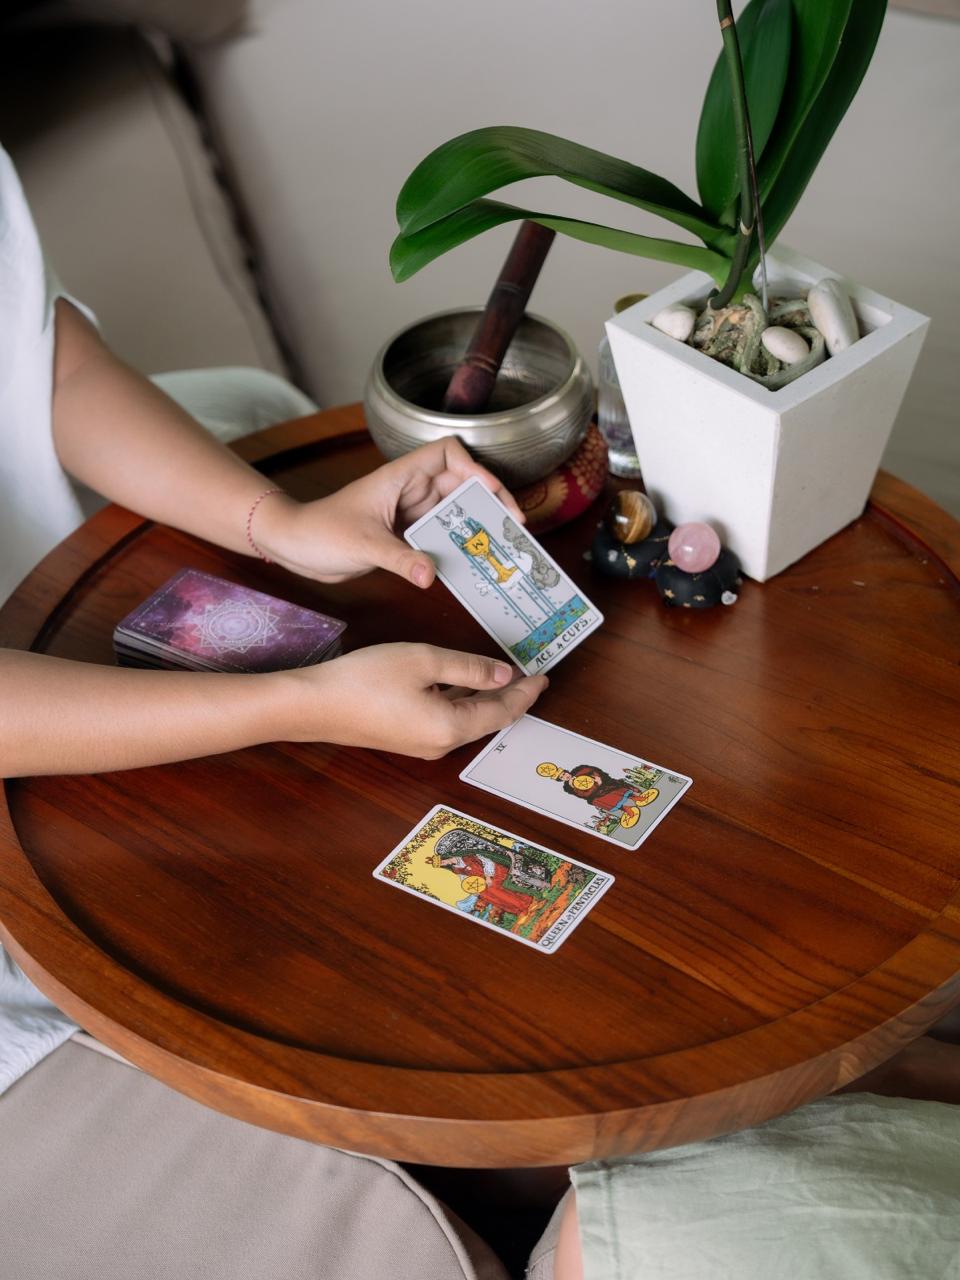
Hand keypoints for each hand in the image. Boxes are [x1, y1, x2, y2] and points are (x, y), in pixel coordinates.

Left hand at [254, 438, 522, 587]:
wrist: (293, 546)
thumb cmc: (318, 531)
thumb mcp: (362, 544)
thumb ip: (398, 558)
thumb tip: (429, 574)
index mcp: (400, 477)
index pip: (447, 454)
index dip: (474, 467)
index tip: (489, 492)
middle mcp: (409, 491)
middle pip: (461, 484)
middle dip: (488, 501)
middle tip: (512, 526)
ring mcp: (408, 513)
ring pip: (453, 513)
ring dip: (476, 526)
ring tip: (500, 546)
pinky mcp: (404, 536)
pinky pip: (439, 537)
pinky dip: (457, 547)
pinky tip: (472, 564)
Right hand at [280, 643, 546, 758]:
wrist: (314, 706)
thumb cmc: (365, 680)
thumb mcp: (423, 661)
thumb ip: (468, 667)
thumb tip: (503, 673)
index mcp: (451, 727)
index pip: (502, 710)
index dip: (526, 692)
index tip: (544, 675)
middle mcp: (441, 744)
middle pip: (489, 720)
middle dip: (512, 697)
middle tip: (532, 675)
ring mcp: (422, 744)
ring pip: (468, 721)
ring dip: (487, 698)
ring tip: (506, 676)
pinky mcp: (406, 738)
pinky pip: (448, 721)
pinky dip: (465, 701)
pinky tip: (466, 684)